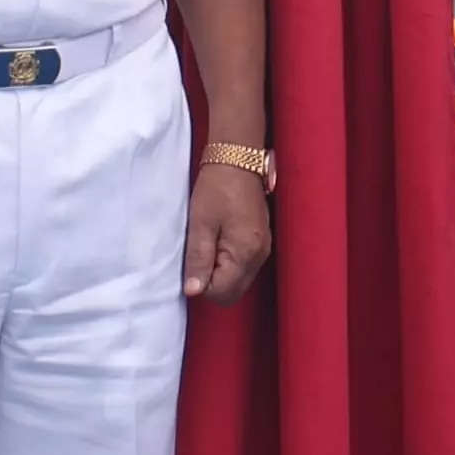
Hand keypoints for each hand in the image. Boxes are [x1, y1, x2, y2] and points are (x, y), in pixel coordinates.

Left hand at [183, 157, 277, 301]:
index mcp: (245, 253)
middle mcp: (259, 256)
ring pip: (238, 282)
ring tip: (206, 247)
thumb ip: (198, 259)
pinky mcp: (261, 243)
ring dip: (219, 275)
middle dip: (211, 284)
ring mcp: (263, 250)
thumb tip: (193, 291)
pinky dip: (228, 266)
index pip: (222, 293)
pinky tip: (217, 244)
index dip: (201, 285)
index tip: (192, 263)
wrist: (238, 161)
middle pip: (233, 293)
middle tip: (197, 257)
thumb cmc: (217, 189)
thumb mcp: (200, 224)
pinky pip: (244, 268)